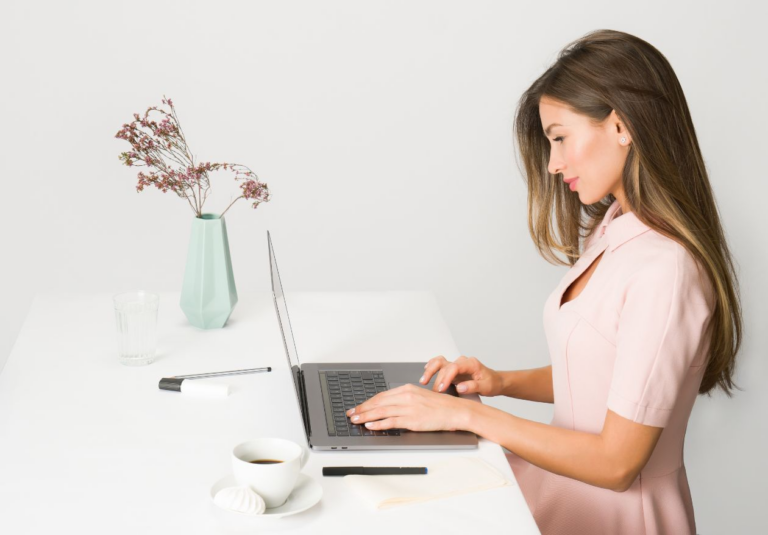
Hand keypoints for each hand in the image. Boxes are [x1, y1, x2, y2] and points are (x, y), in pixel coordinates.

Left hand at [345, 383, 473, 431]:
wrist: (455, 411)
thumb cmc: (440, 406)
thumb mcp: (420, 396)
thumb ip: (405, 399)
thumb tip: (389, 406)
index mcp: (407, 389)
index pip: (382, 395)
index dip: (367, 402)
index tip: (358, 407)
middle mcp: (406, 397)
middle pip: (378, 403)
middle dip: (362, 409)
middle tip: (351, 414)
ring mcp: (409, 408)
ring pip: (381, 412)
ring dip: (366, 416)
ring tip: (355, 420)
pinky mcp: (413, 420)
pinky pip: (391, 422)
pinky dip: (379, 424)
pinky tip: (371, 425)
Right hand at [420, 355, 502, 396]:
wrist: (495, 381)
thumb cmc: (491, 383)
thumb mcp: (486, 387)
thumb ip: (473, 386)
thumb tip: (460, 387)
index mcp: (471, 364)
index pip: (454, 367)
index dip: (446, 377)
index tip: (442, 389)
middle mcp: (462, 362)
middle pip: (445, 365)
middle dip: (437, 378)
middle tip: (434, 391)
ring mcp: (456, 365)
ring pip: (440, 362)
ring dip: (430, 370)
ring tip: (423, 381)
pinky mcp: (452, 370)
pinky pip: (439, 365)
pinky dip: (432, 367)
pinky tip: (425, 372)